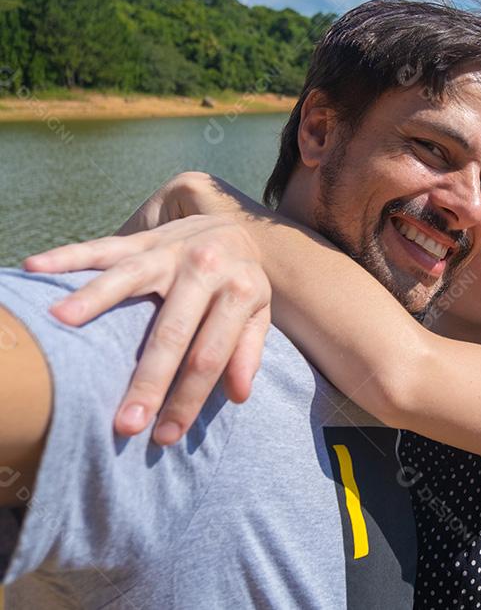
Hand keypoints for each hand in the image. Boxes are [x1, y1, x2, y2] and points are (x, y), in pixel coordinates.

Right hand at [24, 214, 270, 445]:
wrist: (235, 230)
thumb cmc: (240, 285)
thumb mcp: (258, 314)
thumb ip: (247, 351)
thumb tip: (239, 395)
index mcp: (239, 291)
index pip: (209, 356)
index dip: (188, 398)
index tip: (165, 436)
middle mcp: (206, 268)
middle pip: (171, 331)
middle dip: (148, 380)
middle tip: (123, 423)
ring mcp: (170, 250)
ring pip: (130, 277)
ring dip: (93, 298)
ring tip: (61, 321)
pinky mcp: (142, 239)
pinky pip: (102, 247)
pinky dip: (67, 256)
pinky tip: (36, 266)